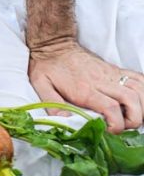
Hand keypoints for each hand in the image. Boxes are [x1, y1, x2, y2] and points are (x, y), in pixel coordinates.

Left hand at [29, 39, 143, 132]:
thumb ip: (52, 105)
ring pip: (139, 88)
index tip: (111, 131)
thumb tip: (65, 122)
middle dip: (134, 118)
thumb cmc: (47, 66)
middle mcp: (102, 81)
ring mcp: (111, 74)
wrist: (55, 44)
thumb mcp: (41, 86)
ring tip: (133, 117)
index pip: (110, 107)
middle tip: (124, 127)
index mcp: (84, 89)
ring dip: (142, 105)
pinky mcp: (115, 69)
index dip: (116, 124)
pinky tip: (139, 101)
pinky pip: (139, 78)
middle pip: (131, 99)